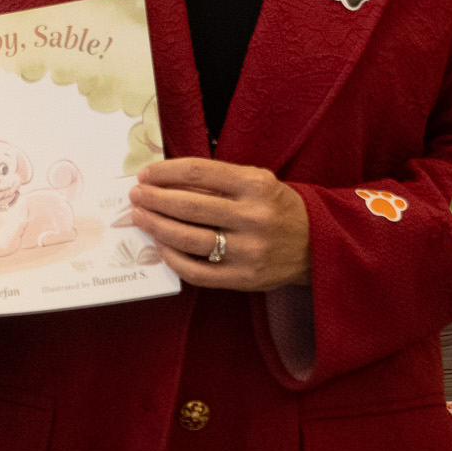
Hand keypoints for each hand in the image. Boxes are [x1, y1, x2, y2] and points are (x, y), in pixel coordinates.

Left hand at [129, 158, 310, 291]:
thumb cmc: (276, 207)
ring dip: (156, 226)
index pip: (200, 173)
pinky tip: (161, 245)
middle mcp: (252, 217)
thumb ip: (218, 180)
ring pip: (189, 239)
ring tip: (140, 217)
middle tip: (136, 195)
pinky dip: (172, 258)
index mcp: (256, 185)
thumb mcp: (257, 181)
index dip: (166, 172)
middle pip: (189, 206)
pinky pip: (196, 271)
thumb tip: (166, 180)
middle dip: (154, 199)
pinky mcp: (243, 278)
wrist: (315, 244)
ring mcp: (248, 251)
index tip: (146, 174)